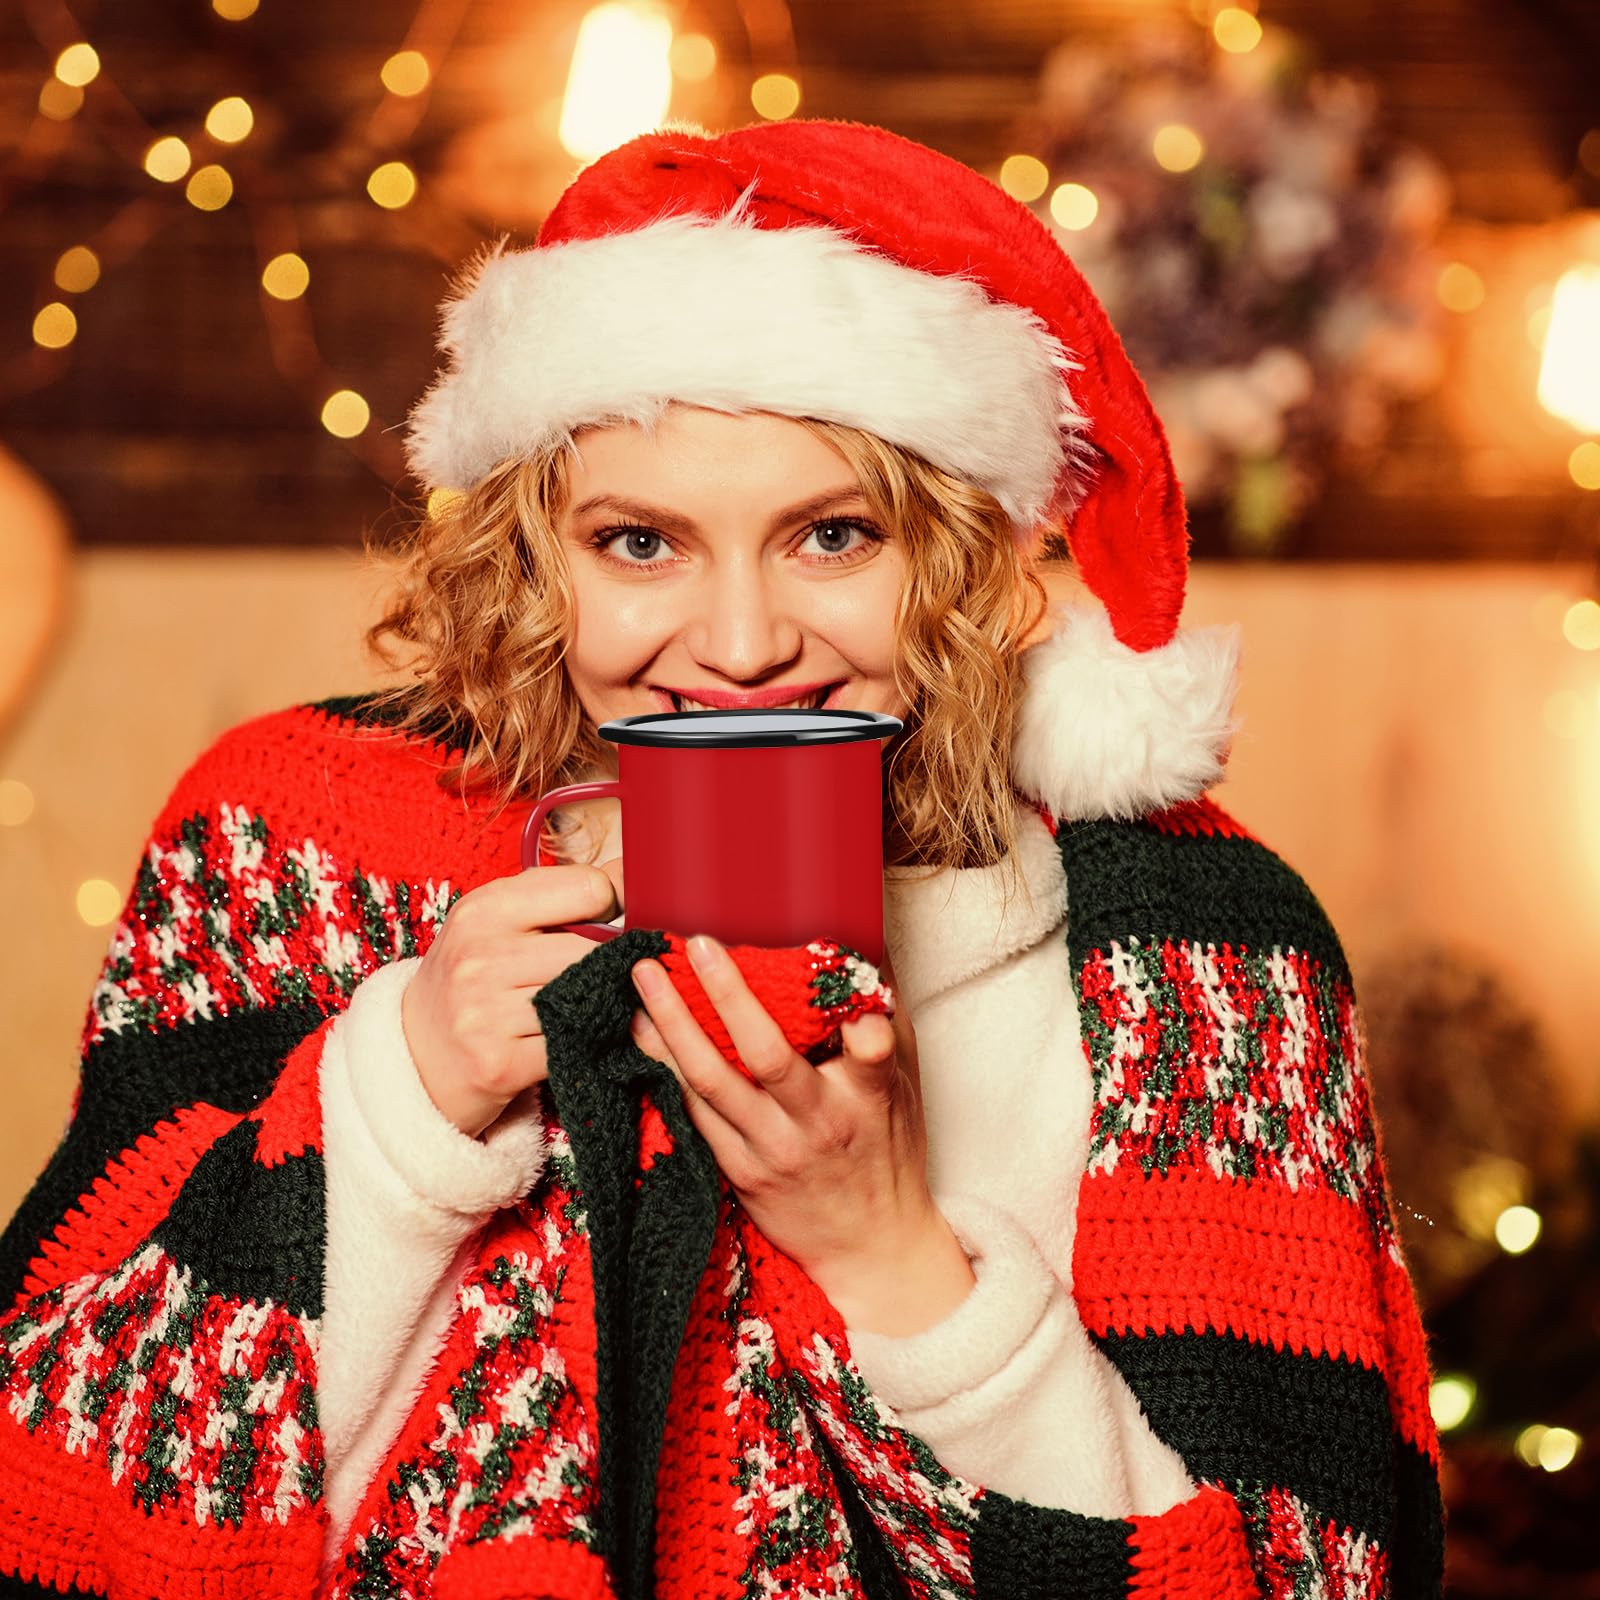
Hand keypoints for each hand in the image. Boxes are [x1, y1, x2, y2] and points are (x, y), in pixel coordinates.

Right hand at [401, 855, 625, 1137]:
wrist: (415, 1054)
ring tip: (583, 1005)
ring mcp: (485, 1012)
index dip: (611, 906)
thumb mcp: (498, 919)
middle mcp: (479, 956)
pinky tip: (570, 1038)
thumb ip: (561, 893)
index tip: (605, 923)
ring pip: (587, 997)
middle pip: (593, 949)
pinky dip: (585, 1042)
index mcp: (484, 909)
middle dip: (607, 963)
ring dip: (600, 1004)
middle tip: (599, 974)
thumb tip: (632, 871)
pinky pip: (575, 1044)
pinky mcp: (500, 1063)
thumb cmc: (473, 976)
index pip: (588, 888)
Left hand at [628, 934, 973, 1328]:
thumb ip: (885, 1023)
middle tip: (698, 946)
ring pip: (712, 1083)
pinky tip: (644, 1033)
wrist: (870, 1247)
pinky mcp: (741, 1173)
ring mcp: (774, 1151)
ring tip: (645, 981)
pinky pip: (695, 1114)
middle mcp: (819, 1124)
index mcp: (869, 1098)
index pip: (871, 1057)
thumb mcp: (904, 1088)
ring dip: (672, 1027)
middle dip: (727, 995)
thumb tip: (862, 950)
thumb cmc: (888, 1151)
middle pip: (766, 1056)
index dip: (865, 1031)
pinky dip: (666, 1069)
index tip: (843, 987)